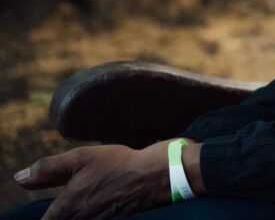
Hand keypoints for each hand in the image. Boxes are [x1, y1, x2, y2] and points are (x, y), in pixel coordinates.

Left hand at [15, 141, 171, 219]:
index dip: (45, 215)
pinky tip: (101, 202)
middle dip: (62, 213)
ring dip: (78, 214)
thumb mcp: (81, 158)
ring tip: (90, 198)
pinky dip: (92, 214)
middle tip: (76, 196)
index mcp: (65, 210)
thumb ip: (48, 169)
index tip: (55, 204)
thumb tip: (20, 178)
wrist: (156, 176)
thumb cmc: (119, 165)